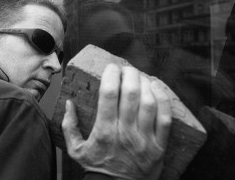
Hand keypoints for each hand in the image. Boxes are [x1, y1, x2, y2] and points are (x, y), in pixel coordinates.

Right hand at [62, 64, 171, 179]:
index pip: (109, 94)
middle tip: (127, 69)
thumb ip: (69, 126)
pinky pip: (165, 117)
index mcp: (104, 131)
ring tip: (140, 76)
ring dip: (145, 83)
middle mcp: (125, 132)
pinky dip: (163, 99)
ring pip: (149, 102)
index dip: (111, 75)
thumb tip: (69, 103)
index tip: (111, 67)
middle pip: (131, 93)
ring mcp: (144, 139)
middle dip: (130, 74)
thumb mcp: (75, 149)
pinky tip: (156, 87)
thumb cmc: (97, 167)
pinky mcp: (159, 146)